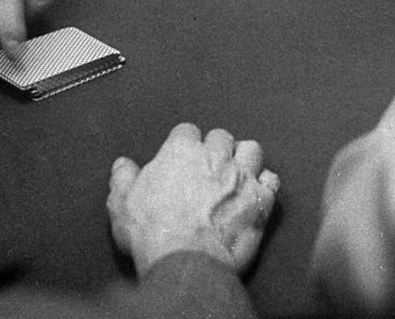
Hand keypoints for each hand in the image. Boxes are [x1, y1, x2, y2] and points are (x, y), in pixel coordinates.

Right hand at [107, 123, 279, 276]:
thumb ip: (123, 178)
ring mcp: (240, 177)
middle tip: (209, 165)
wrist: (185, 263)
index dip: (184, 143)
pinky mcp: (259, 201)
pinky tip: (258, 191)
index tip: (181, 156)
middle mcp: (214, 157)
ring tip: (237, 170)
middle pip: (221, 136)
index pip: (187, 130)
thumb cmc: (154, 233)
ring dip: (245, 158)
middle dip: (216, 147)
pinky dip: (266, 184)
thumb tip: (122, 166)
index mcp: (181, 151)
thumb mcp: (122, 204)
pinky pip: (272, 181)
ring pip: (251, 150)